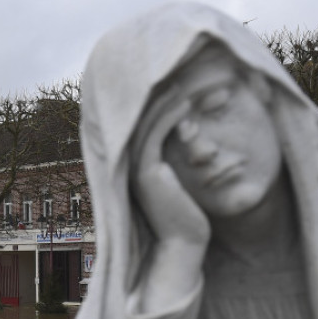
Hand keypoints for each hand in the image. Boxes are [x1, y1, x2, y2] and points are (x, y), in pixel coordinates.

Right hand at [129, 95, 209, 251]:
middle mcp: (130, 160)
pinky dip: (171, 115)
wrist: (183, 243)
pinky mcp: (148, 171)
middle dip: (164, 92)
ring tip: (186, 82)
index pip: (144, 119)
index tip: (181, 82)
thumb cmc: (187, 214)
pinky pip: (157, 133)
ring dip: (169, 98)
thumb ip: (172, 161)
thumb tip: (183, 141)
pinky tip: (186, 102)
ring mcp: (136, 165)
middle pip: (143, 115)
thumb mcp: (179, 181)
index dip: (161, 99)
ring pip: (149, 120)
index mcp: (135, 160)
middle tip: (184, 75)